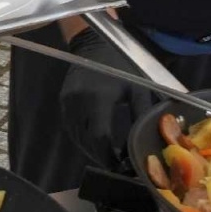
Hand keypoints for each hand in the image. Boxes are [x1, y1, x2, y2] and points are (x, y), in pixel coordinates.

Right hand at [57, 27, 155, 171]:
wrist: (94, 44)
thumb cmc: (121, 65)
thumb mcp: (138, 87)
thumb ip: (142, 114)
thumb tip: (147, 140)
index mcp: (98, 98)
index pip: (100, 136)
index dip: (110, 155)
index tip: (121, 166)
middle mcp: (78, 102)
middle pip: (87, 141)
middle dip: (101, 157)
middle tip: (117, 167)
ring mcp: (67, 102)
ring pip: (77, 136)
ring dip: (91, 150)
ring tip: (107, 158)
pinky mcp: (63, 101)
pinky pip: (71, 127)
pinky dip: (83, 138)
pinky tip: (96, 143)